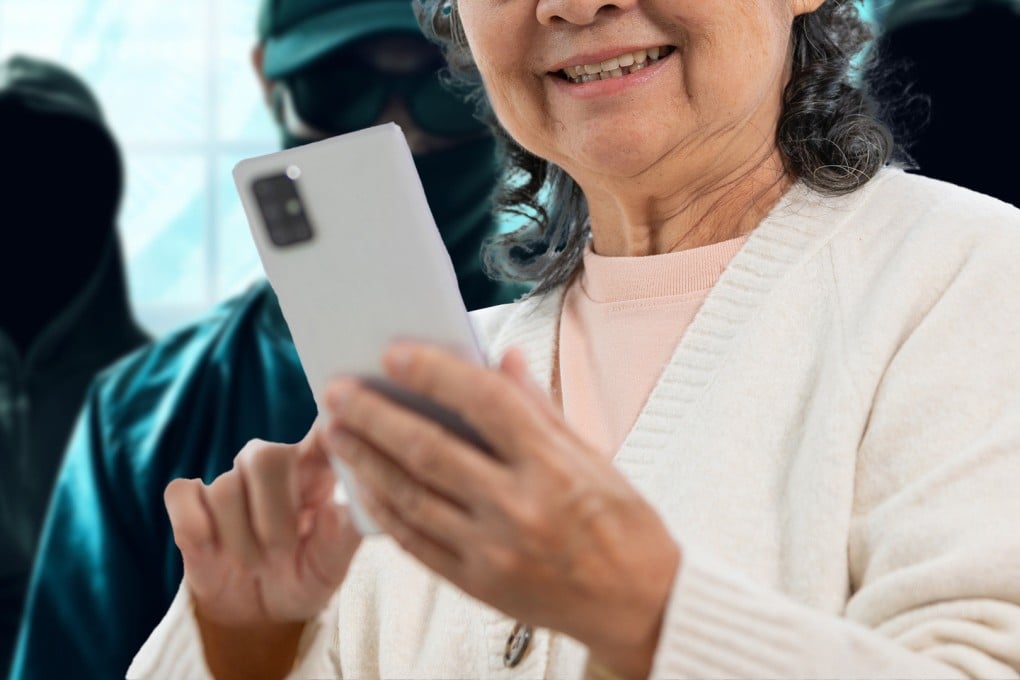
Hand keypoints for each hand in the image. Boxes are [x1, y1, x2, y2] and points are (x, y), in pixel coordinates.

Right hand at [164, 427, 361, 678]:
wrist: (258, 614)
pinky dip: (194, 525)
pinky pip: (181, 494)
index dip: (324, 430)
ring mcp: (229, 480)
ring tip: (255, 564)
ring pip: (224, 486)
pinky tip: (211, 549)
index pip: (321, 435)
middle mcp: (272, 466)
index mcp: (314, 471)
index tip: (327, 443)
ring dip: (239, 538)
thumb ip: (344, 536)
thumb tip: (345, 505)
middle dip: (272, 513)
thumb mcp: (332, 566)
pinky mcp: (190, 501)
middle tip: (281, 551)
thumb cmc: (303, 576)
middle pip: (264, 454)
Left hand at [323, 343, 679, 678]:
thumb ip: (539, 407)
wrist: (639, 605)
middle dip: (375, 416)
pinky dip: (385, 511)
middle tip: (338, 392)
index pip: (484, 403)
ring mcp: (493, 550)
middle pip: (429, 450)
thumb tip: (503, 358)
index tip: (394, 354)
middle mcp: (520, 507)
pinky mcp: (477, 585)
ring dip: (366, 461)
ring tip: (337, 433)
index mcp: (554, 466)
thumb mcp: (594, 456)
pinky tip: (362, 485)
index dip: (434, 373)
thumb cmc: (622, 525)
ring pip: (411, 497)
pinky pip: (416, 543)